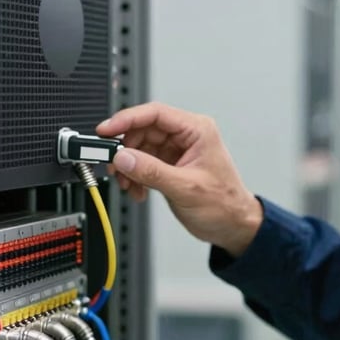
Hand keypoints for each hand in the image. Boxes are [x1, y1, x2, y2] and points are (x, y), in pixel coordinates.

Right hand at [97, 102, 262, 256]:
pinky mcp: (169, 165)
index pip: (155, 113)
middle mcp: (186, 136)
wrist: (232, 226)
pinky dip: (135, 176)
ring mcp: (177, 151)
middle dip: (125, 149)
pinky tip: (138, 190)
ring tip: (128, 183)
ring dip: (128, 166)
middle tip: (114, 165)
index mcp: (197, 130)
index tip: (106, 130)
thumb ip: (152, 171)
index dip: (127, 119)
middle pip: (143, 130)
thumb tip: (124, 157)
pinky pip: (143, 163)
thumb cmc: (224, 204)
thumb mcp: (185, 187)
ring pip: (139, 147)